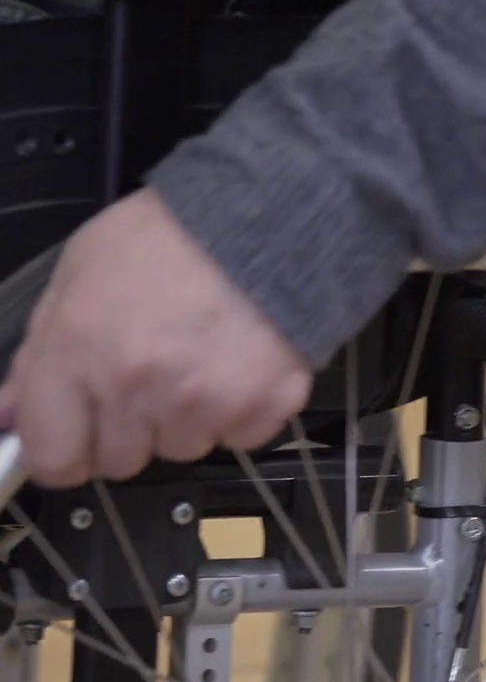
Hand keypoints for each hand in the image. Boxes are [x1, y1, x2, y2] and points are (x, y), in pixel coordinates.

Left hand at [0, 189, 311, 486]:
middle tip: (148, 379)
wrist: (261, 219)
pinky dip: (239, 411)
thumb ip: (39, 354)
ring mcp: (205, 404)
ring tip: (200, 360)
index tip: (77, 437)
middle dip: (128, 429)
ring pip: (183, 448)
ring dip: (186, 418)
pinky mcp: (265, 406)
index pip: (54, 459)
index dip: (63, 452)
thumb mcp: (77, 276)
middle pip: (121, 462)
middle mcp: (137, 389)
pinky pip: (240, 437)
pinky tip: (238, 365)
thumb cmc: (163, 240)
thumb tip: (9, 415)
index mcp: (78, 355)